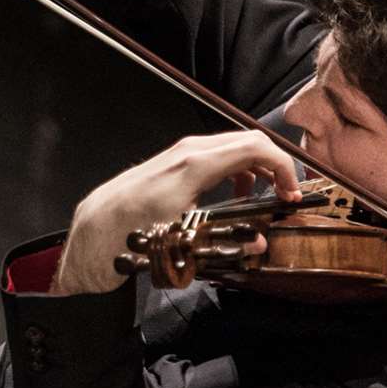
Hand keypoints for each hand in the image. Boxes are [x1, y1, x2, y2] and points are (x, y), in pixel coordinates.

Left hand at [53, 130, 302, 295]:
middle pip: (250, 141)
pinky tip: (236, 192)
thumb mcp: (183, 246)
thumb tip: (259, 243)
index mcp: (195, 165)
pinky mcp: (175, 161)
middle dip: (275, 166)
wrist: (94, 232)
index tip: (292, 193)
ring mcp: (181, 153)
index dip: (284, 168)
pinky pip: (217, 154)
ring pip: (234, 146)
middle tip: (286, 196)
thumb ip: (227, 242)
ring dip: (257, 167)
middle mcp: (189, 151)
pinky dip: (237, 168)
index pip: (256, 147)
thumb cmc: (130, 236)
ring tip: (265, 196)